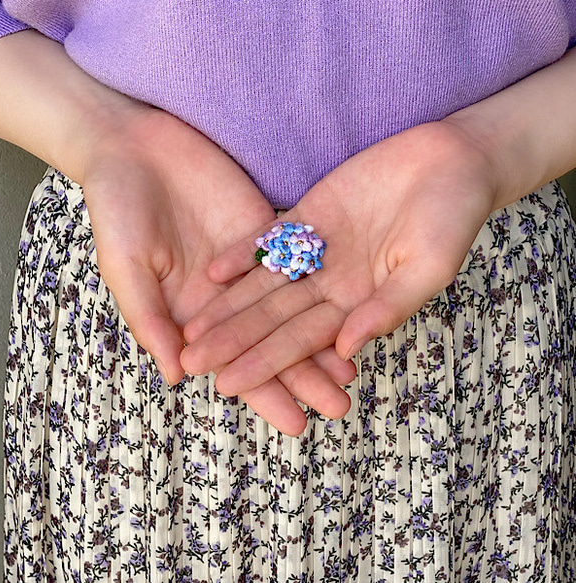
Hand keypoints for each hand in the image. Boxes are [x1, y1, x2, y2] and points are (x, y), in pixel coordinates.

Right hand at [82, 107, 353, 434]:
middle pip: (273, 343)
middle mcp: (226, 298)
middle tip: (341, 407)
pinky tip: (350, 307)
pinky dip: (323, 285)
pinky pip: (299, 262)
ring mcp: (250, 266)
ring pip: (293, 309)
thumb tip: (177, 378)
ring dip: (323, 339)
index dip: (265, 395)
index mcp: (192, 314)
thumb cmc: (117, 210)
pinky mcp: (265, 230)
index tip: (298, 425)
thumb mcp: (127, 266)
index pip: (236, 363)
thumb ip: (150, 318)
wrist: (132, 148)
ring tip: (352, 371)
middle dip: (306, 377)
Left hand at [181, 121, 496, 397]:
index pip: (303, 342)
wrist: (450, 162)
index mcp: (358, 305)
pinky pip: (271, 238)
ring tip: (190, 327)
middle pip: (273, 318)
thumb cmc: (452, 218)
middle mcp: (332, 284)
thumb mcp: (428, 267)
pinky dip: (244, 253)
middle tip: (192, 364)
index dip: (265, 363)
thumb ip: (388, 307)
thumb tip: (346, 349)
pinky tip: (212, 272)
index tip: (228, 385)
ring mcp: (317, 250)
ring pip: (264, 284)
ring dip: (228, 306)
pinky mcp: (310, 215)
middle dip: (234, 342)